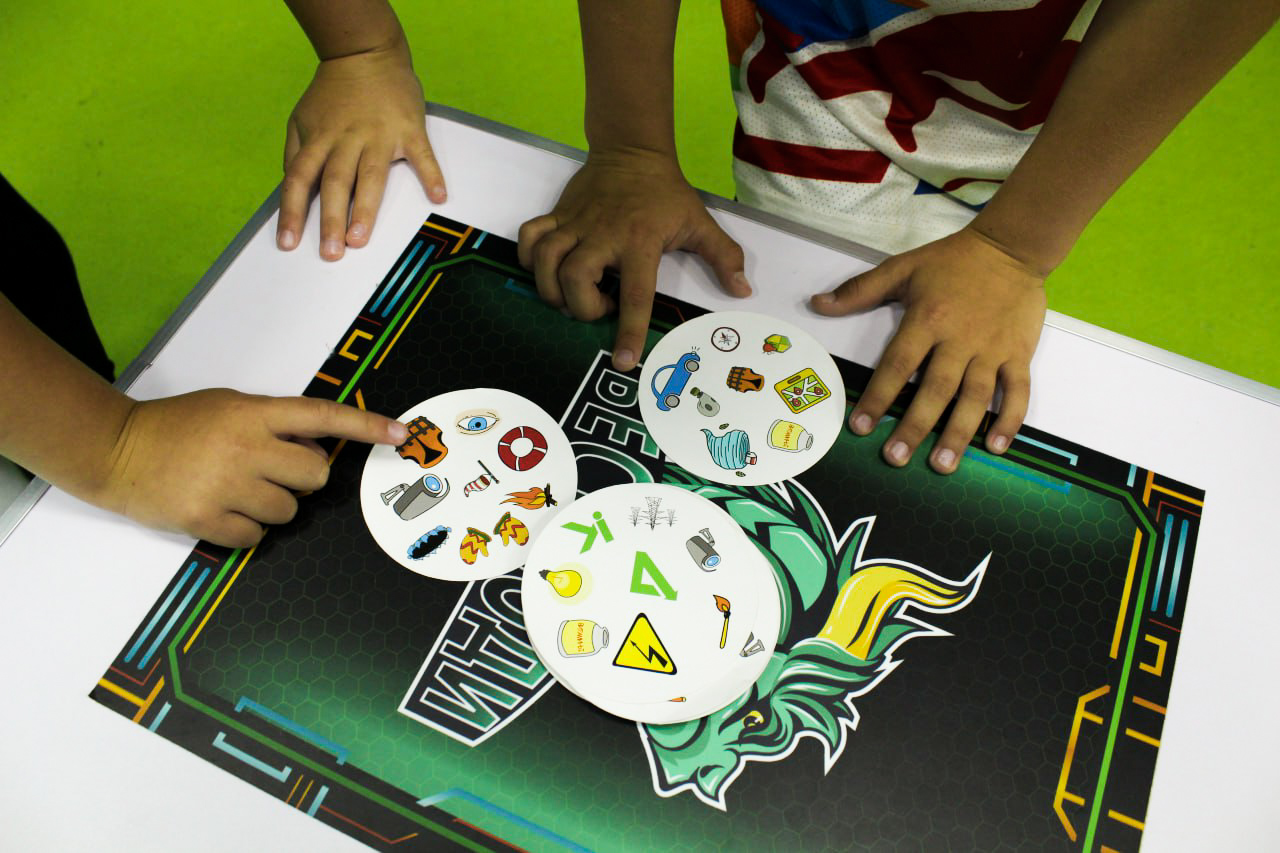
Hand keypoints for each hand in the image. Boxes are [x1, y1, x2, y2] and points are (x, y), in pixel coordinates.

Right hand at [95, 390, 406, 546]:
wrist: (117, 450)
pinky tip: (221, 510)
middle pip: (315, 476)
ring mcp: (227, 485)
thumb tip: (319, 446)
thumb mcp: (229, 406)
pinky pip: (257, 537)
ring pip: (289, 512)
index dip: (365, 425)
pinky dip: (246, 530)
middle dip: (301, 480)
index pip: (322, 416)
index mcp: (253, 413)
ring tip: (236, 490)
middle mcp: (245, 447)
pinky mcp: (207, 519)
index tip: (399, 433)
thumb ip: (274, 422)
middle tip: (269, 473)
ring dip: (272, 506)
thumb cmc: (178, 427)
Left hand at [277, 42, 444, 260]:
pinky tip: (438, 197)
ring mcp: (379, 135)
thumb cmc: (334, 92)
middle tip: (330, 252)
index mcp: (320, 139)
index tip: (288, 242)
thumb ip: (295, 153)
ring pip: (370, 176)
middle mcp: (347, 139)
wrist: (366, 53)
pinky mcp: (410, 130)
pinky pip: (422, 156)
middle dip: (331, 219)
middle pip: (336, 182)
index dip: (292, 211)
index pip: (299, 178)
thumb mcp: (302, 118)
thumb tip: (291, 188)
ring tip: (360, 239)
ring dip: (366, 208)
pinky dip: (432, 175)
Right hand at [516, 148, 750, 370]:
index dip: (628, 330)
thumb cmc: (665, 192)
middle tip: (600, 306)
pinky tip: (545, 269)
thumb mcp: (699, 221)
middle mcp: (603, 235)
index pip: (635, 293)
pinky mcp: (557, 214)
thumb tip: (742, 290)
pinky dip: (528, 258)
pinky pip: (529, 237)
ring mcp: (575, 224)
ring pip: (545, 261)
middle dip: (582, 307)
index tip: (623, 360)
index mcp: (640, 241)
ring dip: (552, 289)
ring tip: (571, 295)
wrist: (632, 149)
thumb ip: (724, 256)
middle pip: (575, 279)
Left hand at [811, 227, 1046, 473]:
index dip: (878, 397)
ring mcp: (992, 350)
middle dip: (915, 427)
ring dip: (958, 434)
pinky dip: (1009, 420)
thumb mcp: (902, 268)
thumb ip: (859, 290)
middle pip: (935, 390)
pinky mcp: (1020, 353)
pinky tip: (995, 447)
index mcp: (927, 320)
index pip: (897, 365)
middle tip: (895, 458)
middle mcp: (959, 340)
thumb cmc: (952, 260)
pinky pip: (1018, 391)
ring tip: (941, 465)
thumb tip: (817, 303)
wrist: (1011, 246)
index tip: (860, 427)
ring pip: (975, 398)